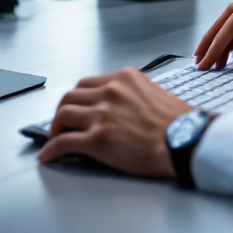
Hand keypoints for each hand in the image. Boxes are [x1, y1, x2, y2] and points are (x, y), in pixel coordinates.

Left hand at [37, 68, 190, 175]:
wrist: (184, 141)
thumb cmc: (177, 122)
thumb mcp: (154, 92)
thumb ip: (132, 94)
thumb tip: (120, 107)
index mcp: (124, 77)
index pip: (89, 82)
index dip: (78, 97)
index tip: (76, 106)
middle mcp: (110, 91)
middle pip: (71, 95)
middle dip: (62, 109)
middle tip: (61, 121)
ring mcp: (102, 114)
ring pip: (63, 115)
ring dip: (54, 128)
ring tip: (53, 137)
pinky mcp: (97, 139)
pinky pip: (64, 142)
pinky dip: (51, 150)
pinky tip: (47, 155)